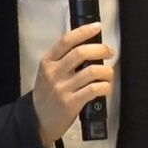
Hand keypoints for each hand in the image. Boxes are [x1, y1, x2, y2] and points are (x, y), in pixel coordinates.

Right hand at [31, 22, 114, 146]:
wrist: (38, 121)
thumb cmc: (47, 95)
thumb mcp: (47, 73)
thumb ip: (63, 60)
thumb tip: (88, 47)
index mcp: (47, 62)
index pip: (66, 41)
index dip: (84, 31)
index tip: (97, 27)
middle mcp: (54, 73)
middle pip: (81, 53)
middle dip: (101, 49)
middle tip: (109, 52)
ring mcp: (62, 88)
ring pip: (92, 71)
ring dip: (107, 71)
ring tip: (109, 74)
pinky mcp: (71, 103)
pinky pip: (94, 89)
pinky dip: (105, 87)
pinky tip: (106, 88)